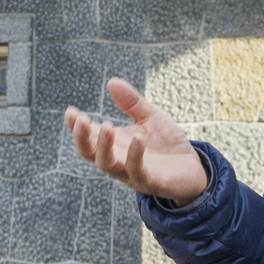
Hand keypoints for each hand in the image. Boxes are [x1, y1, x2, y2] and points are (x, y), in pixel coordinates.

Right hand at [66, 79, 209, 204]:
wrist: (193, 168)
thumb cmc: (167, 143)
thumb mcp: (150, 117)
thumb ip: (132, 103)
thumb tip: (112, 82)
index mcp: (114, 144)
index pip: (87, 136)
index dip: (75, 126)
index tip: (70, 111)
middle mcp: (117, 160)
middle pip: (88, 154)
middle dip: (81, 138)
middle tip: (80, 120)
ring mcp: (131, 173)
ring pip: (107, 165)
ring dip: (103, 146)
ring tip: (107, 126)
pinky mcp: (150, 182)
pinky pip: (137, 172)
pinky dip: (135, 156)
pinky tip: (137, 139)